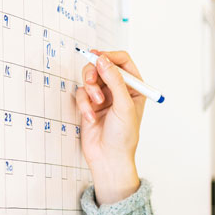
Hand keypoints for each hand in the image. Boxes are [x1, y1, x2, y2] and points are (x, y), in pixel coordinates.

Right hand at [76, 49, 145, 178]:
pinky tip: (90, 117)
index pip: (122, 61)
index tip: (98, 58)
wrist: (109, 158)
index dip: (110, 56)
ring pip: (89, 78)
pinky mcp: (89, 105)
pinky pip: (81, 94)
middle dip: (95, 72)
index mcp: (134, 88)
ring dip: (89, 89)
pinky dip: (83, 104)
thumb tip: (103, 59)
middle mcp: (118, 90)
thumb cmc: (123, 136)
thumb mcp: (123, 105)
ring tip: (95, 103)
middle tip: (92, 80)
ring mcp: (103, 97)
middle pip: (102, 65)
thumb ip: (114, 80)